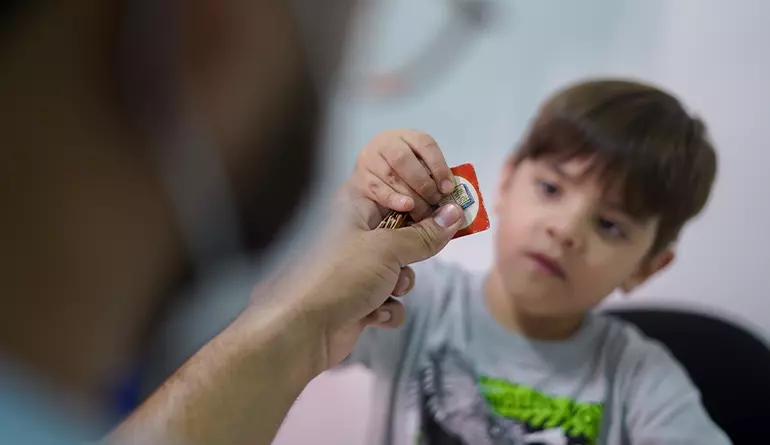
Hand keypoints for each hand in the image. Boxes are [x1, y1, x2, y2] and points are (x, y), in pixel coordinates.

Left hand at [249, 188, 463, 373]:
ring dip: (400, 284)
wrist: (303, 330)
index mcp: (355, 209)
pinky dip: (386, 309)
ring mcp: (356, 269)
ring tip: (387, 291)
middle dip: (414, 251)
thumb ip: (425, 234)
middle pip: (403, 234)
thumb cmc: (342, 275)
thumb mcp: (388, 248)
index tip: (449, 208)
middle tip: (425, 253)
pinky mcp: (358, 300)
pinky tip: (373, 315)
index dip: (423, 202)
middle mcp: (355, 235)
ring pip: (400, 271)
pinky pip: (389, 300)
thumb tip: (456, 212)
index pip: (397, 194)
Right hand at [349, 129, 455, 220]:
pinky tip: (407, 207)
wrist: (367, 194)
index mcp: (405, 137)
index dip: (438, 166)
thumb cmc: (401, 181)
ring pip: (391, 174)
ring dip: (411, 195)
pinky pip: (378, 189)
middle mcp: (384, 143)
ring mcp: (368, 160)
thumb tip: (453, 204)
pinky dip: (395, 199)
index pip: (424, 143)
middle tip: (434, 201)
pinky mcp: (358, 179)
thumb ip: (435, 181)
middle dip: (423, 183)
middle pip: (403, 158)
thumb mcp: (420, 173)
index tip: (447, 188)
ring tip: (423, 211)